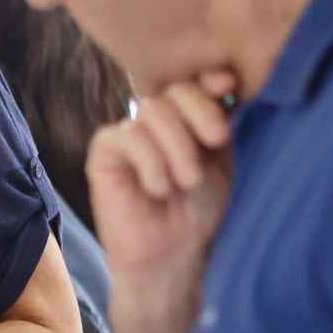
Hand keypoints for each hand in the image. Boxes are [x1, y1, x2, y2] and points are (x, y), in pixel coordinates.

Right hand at [87, 71, 236, 318]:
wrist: (173, 254)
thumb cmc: (199, 211)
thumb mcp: (219, 158)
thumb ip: (217, 118)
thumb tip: (224, 78)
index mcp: (184, 117)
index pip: (194, 81)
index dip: (210, 81)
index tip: (228, 90)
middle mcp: (155, 120)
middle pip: (176, 90)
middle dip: (200, 116)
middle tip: (213, 145)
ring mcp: (128, 134)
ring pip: (153, 111)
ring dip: (177, 147)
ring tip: (184, 182)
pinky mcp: (104, 152)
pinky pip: (127, 136)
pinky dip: (149, 161)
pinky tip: (157, 189)